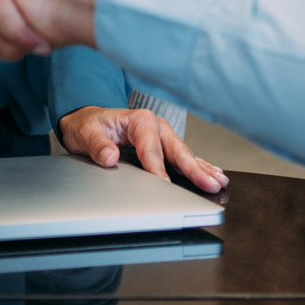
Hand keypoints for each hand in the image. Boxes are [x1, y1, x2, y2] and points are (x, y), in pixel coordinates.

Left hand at [58, 106, 228, 193]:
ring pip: (184, 155)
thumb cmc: (87, 126)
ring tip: (220, 182)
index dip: (157, 168)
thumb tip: (109, 156)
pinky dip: (199, 166)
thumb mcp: (85, 133)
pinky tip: (213, 174)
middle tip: (210, 184)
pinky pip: (183, 157)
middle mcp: (155, 126)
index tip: (165, 184)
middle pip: (177, 150)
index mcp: (139, 120)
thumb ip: (97, 145)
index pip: (151, 148)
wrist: (86, 122)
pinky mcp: (163, 146)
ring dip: (202, 169)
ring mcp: (162, 136)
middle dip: (194, 169)